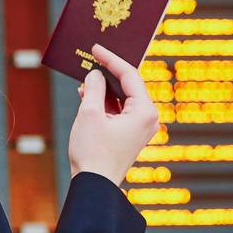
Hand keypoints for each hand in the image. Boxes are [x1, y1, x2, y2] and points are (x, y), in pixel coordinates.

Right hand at [68, 44, 160, 185]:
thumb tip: (96, 74)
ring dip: (104, 90)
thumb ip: (94, 88)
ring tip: (84, 82)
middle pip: (129, 86)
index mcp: (145, 111)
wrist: (95, 184)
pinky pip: (120, 111)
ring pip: (123, 99)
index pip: (130, 75)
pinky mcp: (131, 135)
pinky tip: (88, 98)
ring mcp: (141, 128)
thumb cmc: (93, 152)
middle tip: (92, 60)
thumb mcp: (89, 114)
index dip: (111, 59)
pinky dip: (105, 104)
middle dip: (108, 74)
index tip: (97, 48)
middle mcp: (148, 118)